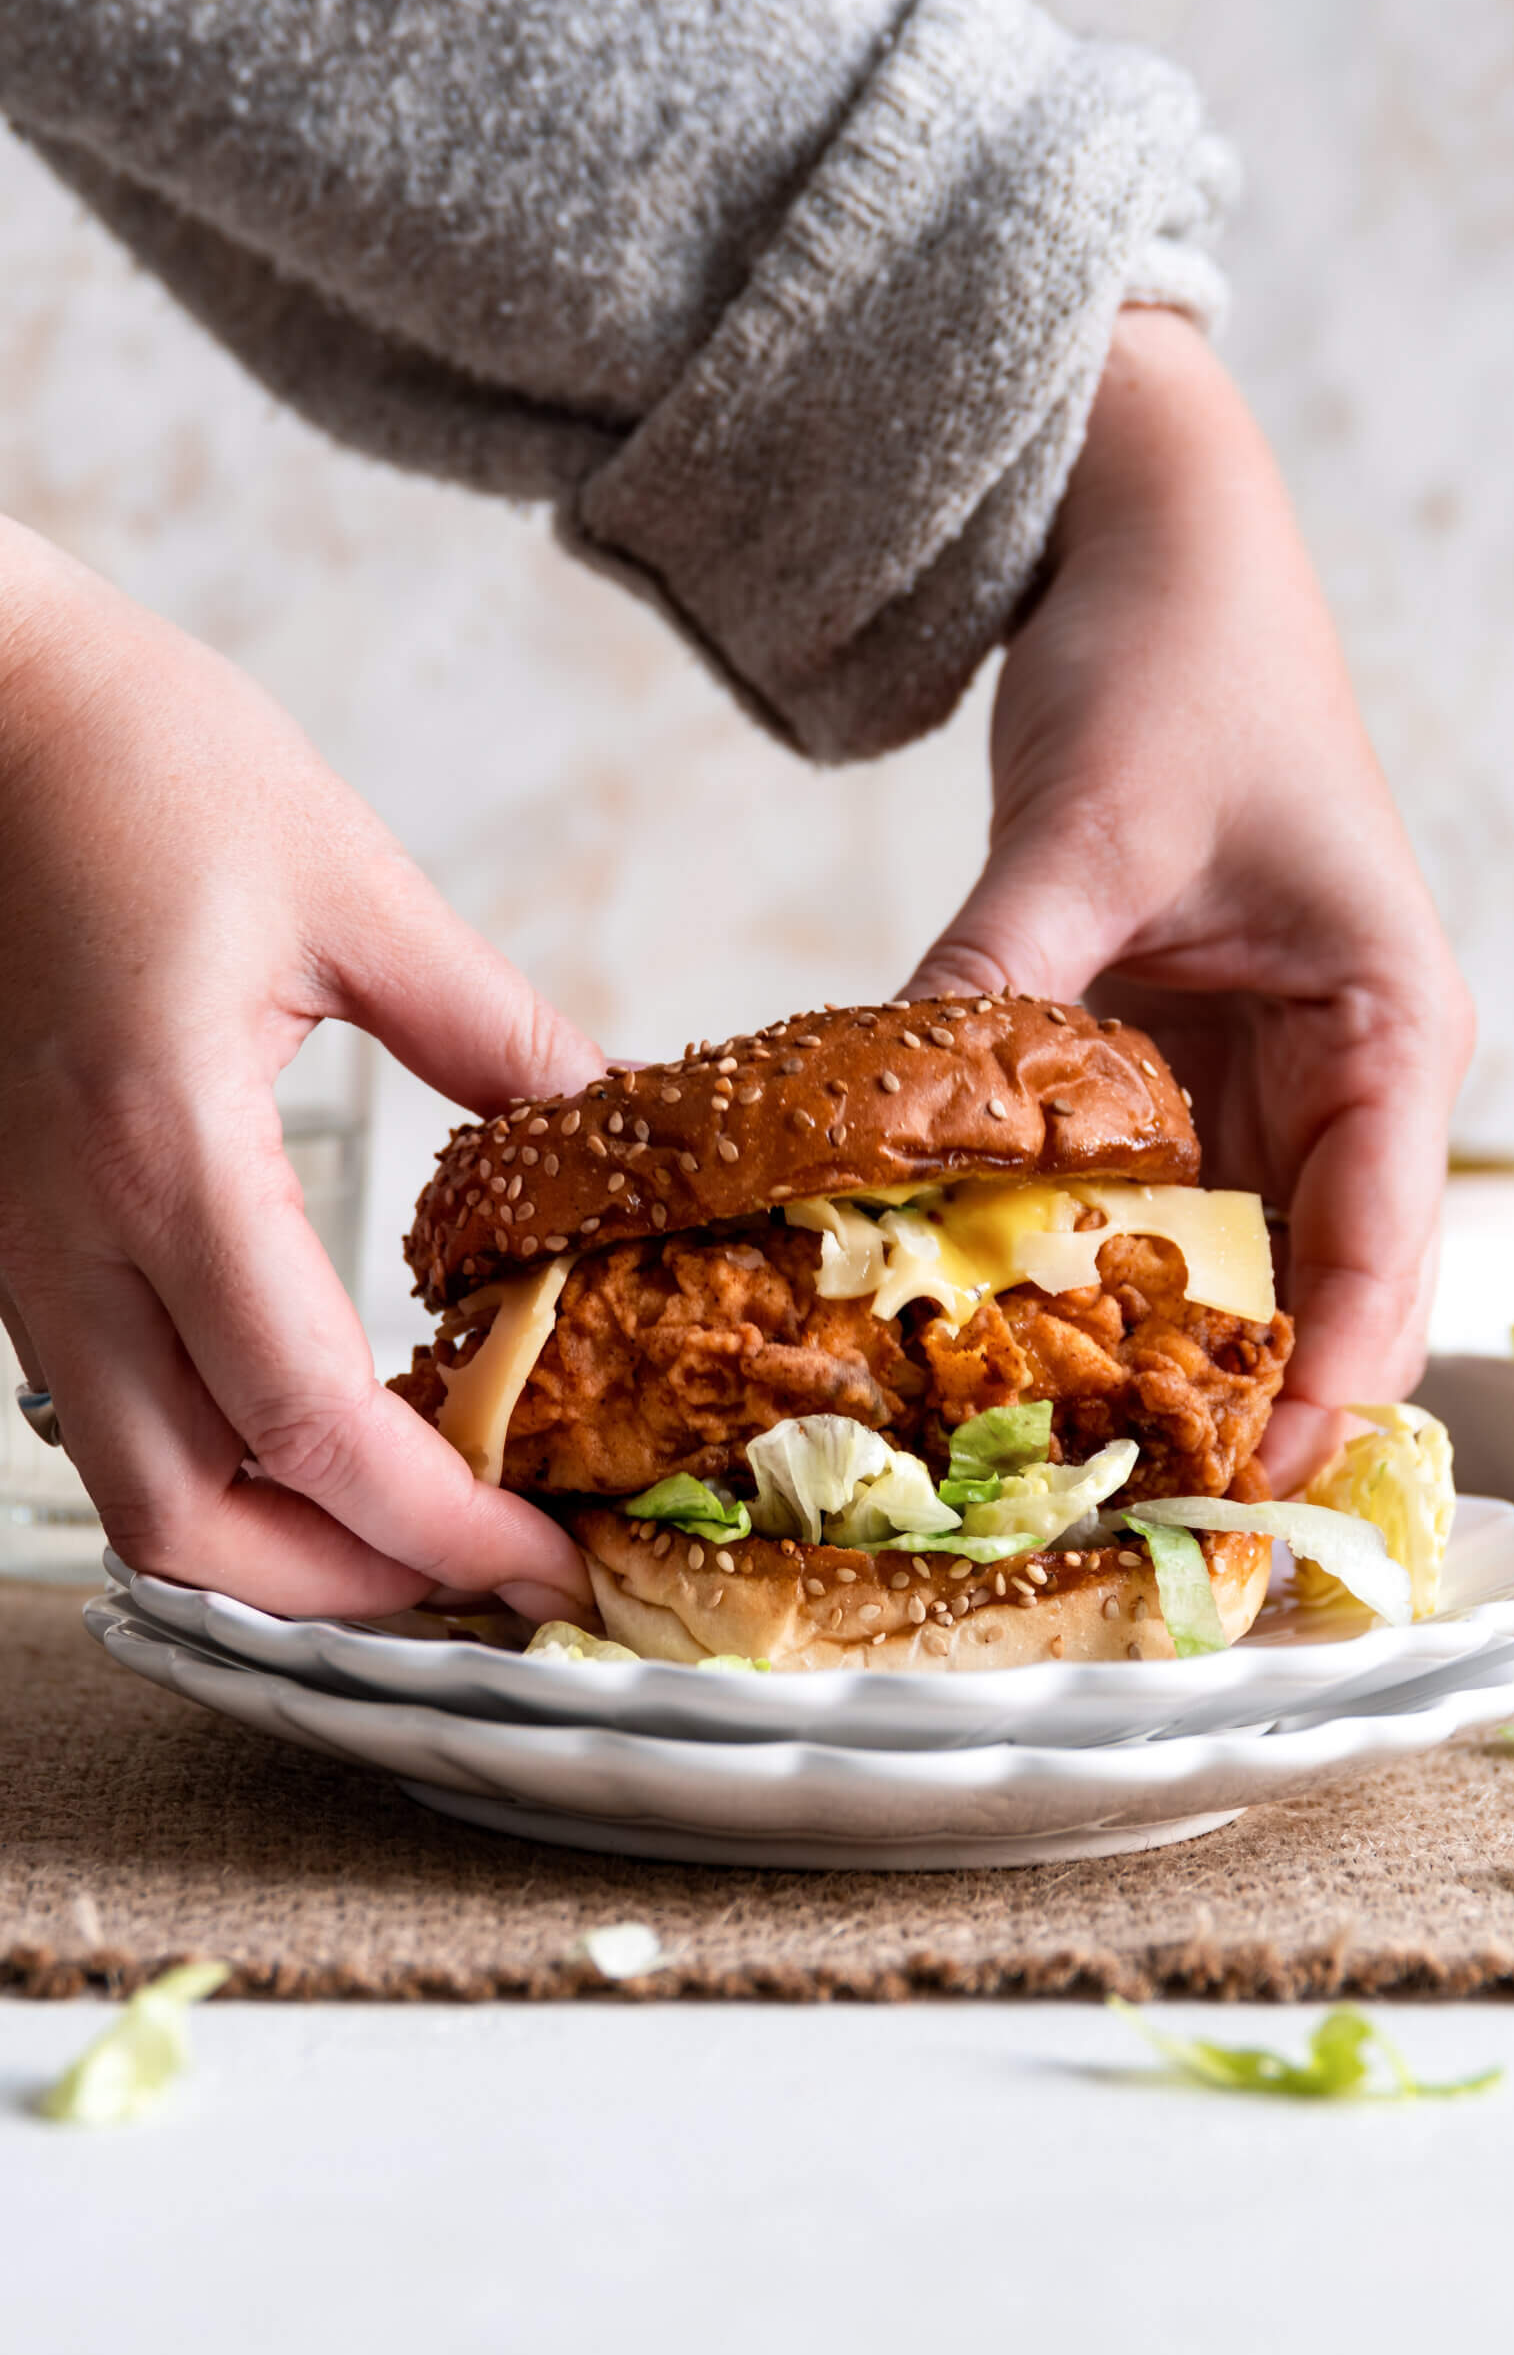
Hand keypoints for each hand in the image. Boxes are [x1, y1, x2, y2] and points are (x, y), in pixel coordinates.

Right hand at [0, 516, 598, 1618]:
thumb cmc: (149, 763)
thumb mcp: (358, 890)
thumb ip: (497, 1035)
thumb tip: (613, 1126)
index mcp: (163, 1150)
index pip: (305, 1424)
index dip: (436, 1523)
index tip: (544, 1559)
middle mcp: (65, 1230)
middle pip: (186, 1523)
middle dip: (344, 1590)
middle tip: (487, 1574)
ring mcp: (17, 1240)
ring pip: (128, 1484)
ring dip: (273, 1543)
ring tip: (418, 1523)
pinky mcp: (9, 1221)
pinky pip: (101, 1403)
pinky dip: (213, 1459)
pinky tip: (317, 1425)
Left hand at [911, 310, 1473, 1490]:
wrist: (1153, 550)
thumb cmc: (1178, 665)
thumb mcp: (1085, 831)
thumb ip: (1002, 977)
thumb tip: (880, 1124)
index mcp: (1392, 1026)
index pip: (1380, 1253)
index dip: (1317, 1391)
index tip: (1238, 1503)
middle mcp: (1347, 1075)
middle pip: (1317, 1294)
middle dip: (1236, 1411)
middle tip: (1131, 1529)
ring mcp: (1263, 1077)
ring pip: (1229, 1265)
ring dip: (1158, 1359)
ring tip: (1063, 1470)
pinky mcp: (1182, 1062)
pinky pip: (1151, 1199)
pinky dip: (1092, 1266)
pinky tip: (1008, 1335)